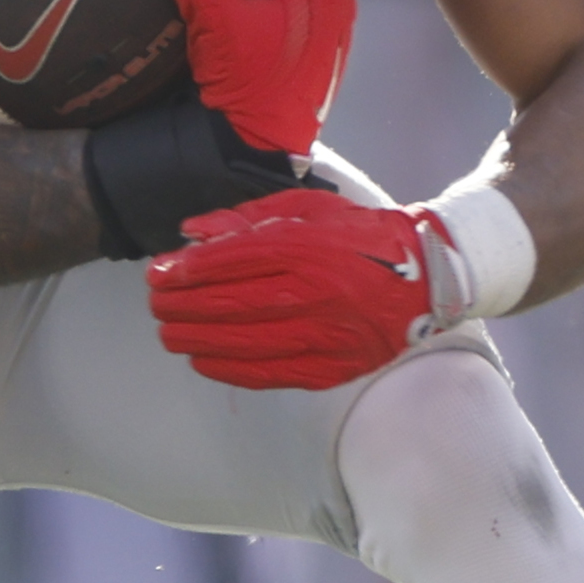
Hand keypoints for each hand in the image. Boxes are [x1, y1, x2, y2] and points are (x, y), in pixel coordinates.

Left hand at [145, 189, 462, 390]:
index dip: (187, 270)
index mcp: (308, 246)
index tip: (158, 273)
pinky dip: (230, 369)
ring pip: (245, 343)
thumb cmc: (360, 235)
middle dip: (182, 305)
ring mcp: (326, 333)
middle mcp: (316, 292)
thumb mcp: (306, 209)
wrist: (428, 276)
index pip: (231, 260)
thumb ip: (246, 218)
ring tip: (168, 333)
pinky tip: (202, 360)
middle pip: (231, 304)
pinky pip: (271, 373)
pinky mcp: (334, 366)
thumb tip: (189, 233)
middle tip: (155, 304)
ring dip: (197, 339)